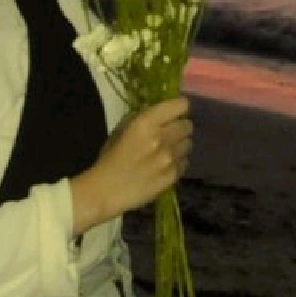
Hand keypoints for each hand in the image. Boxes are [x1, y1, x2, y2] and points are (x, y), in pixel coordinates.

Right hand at [70, 96, 192, 234]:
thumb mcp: (122, 130)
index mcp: (146, 123)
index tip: (175, 112)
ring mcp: (169, 158)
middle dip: (180, 126)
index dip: (180, 107)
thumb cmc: (110, 158)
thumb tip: (160, 113)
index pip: (180, 105)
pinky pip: (185, 162)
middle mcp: (162, 138)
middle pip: (188, 125)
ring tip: (168, 150)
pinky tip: (165, 165)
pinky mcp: (173, 176)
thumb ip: (142, 118)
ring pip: (189, 144)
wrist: (106, 191)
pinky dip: (178, 161)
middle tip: (171, 132)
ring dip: (180, 144)